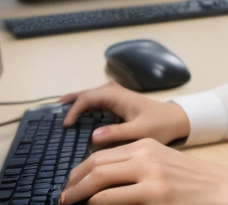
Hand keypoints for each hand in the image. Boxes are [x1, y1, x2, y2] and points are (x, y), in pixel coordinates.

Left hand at [58, 138, 227, 204]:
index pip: (101, 154)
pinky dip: (97, 204)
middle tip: (63, 197)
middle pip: (95, 165)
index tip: (70, 183)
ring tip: (69, 203)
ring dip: (79, 194)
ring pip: (100, 182)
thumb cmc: (192, 180)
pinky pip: (113, 200)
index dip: (80, 170)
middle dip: (73, 183)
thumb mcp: (161, 163)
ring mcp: (149, 176)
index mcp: (145, 144)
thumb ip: (135, 165)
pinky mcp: (154, 195)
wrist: (224, 188)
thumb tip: (102, 179)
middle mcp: (145, 155)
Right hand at [59, 81, 190, 146]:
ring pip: (88, 97)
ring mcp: (114, 95)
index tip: (66, 126)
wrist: (176, 119)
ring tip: (58, 113)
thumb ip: (117, 133)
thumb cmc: (160, 124)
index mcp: (116, 95)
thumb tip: (93, 136)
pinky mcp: (116, 102)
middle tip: (51, 114)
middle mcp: (112, 91)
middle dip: (68, 103)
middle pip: (84, 94)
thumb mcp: (139, 132)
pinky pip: (94, 102)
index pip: (87, 99)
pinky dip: (83, 107)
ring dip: (74, 104)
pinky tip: (76, 116)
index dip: (74, 111)